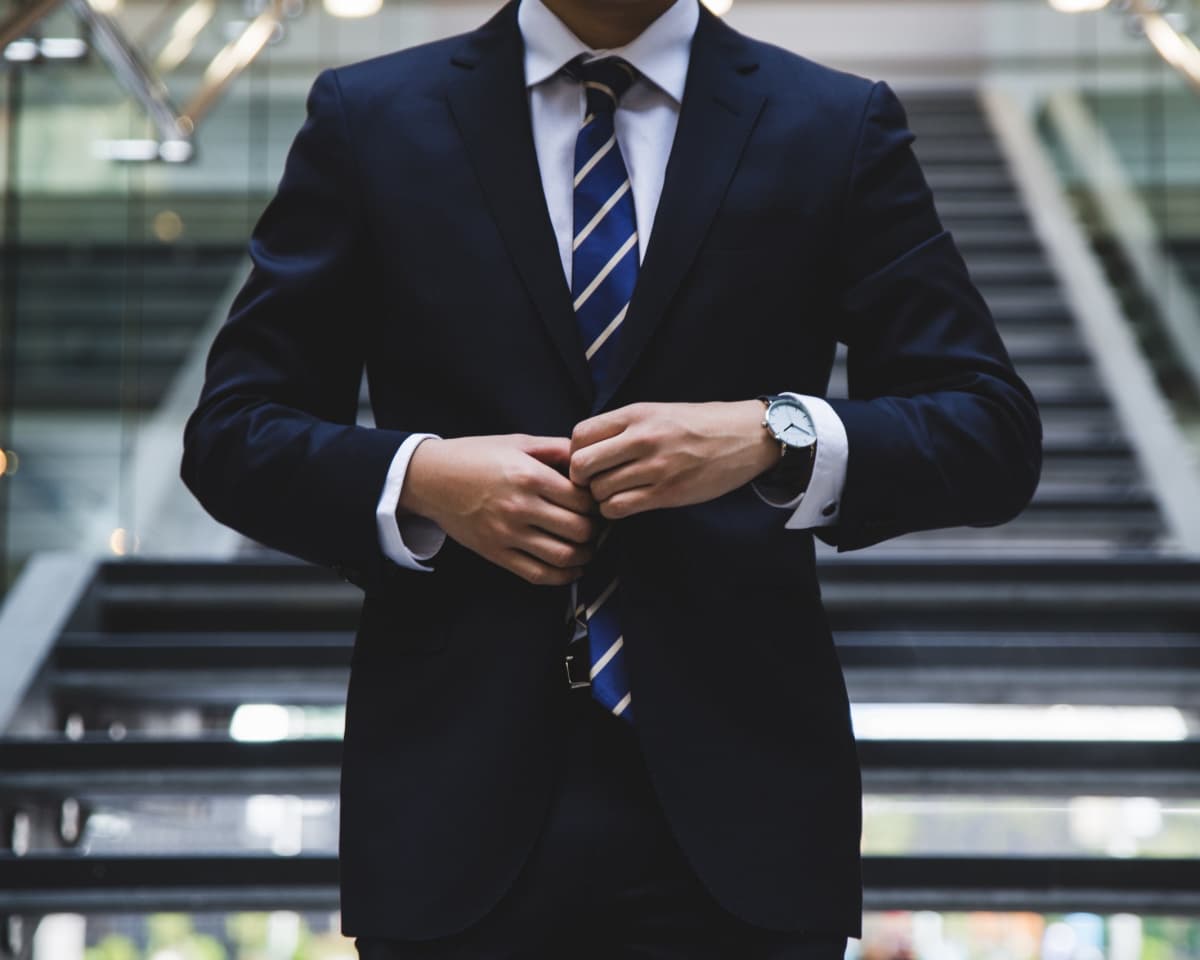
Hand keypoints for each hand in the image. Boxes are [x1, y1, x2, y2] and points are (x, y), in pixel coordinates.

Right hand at [399, 434, 600, 584]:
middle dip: (595, 530)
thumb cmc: (475, 456)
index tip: (597, 503)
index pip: (582, 500)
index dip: (597, 503)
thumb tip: (589, 458)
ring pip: (563, 556)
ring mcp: (507, 534)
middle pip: (579, 530)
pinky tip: (572, 568)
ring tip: (588, 548)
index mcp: (529, 476)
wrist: (431, 479)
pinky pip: (538, 574)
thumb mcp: (517, 442)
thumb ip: (556, 449)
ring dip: (585, 555)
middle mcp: (520, 507)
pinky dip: (562, 577)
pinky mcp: (496, 553)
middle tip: (597, 526)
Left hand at [569, 401, 779, 518]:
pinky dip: (614, 510)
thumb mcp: (657, 412)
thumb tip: (585, 448)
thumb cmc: (699, 425)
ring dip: (600, 497)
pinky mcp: (667, 493)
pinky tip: (626, 504)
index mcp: (636, 414)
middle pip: (581, 465)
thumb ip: (623, 427)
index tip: (587, 460)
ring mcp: (655, 467)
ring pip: (599, 491)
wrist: (745, 437)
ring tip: (614, 493)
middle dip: (581, 478)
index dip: (575, 452)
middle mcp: (642, 439)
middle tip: (593, 482)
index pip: (580, 435)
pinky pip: (619, 508)